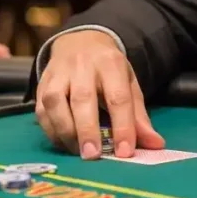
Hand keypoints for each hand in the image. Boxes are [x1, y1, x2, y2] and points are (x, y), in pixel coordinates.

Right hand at [36, 30, 164, 159]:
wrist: (79, 41)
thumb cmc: (107, 69)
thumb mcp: (128, 83)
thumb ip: (139, 116)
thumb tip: (155, 144)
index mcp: (110, 64)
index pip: (118, 97)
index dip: (123, 126)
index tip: (125, 152)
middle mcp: (82, 65)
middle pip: (82, 98)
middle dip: (87, 130)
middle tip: (93, 156)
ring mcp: (59, 72)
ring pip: (55, 102)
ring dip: (65, 131)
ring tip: (77, 152)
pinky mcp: (42, 83)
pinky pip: (41, 109)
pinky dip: (51, 130)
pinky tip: (63, 142)